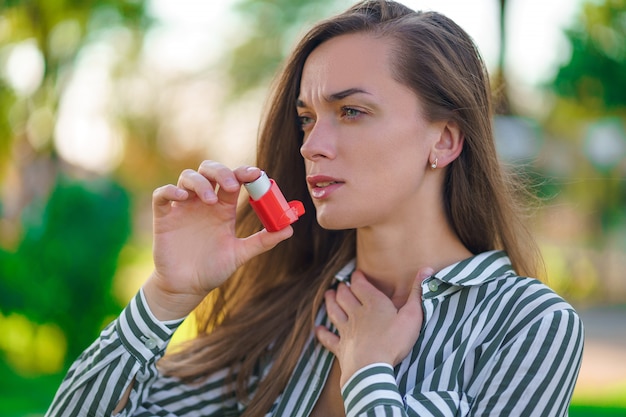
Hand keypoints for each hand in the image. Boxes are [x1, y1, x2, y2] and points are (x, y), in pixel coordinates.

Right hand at [143, 161, 293, 320]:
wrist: (187, 288)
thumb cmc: (213, 269)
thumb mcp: (240, 254)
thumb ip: (262, 241)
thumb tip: (289, 229)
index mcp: (224, 208)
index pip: (234, 180)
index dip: (244, 173)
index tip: (256, 175)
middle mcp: (204, 203)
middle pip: (210, 170)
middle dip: (221, 171)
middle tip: (231, 185)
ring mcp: (183, 207)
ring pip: (188, 177)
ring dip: (200, 182)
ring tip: (209, 200)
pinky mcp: (164, 216)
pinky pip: (162, 194)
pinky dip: (170, 190)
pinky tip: (181, 197)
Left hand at [316, 267, 433, 386]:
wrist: (371, 368)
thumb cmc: (394, 342)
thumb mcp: (413, 316)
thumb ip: (418, 293)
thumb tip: (427, 269)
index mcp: (373, 304)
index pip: (360, 285)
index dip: (358, 278)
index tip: (357, 274)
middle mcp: (356, 314)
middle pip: (344, 296)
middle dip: (342, 289)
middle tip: (341, 285)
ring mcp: (346, 331)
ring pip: (334, 312)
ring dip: (330, 302)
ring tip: (328, 295)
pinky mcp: (341, 348)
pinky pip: (328, 338)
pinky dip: (322, 333)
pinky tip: (318, 329)